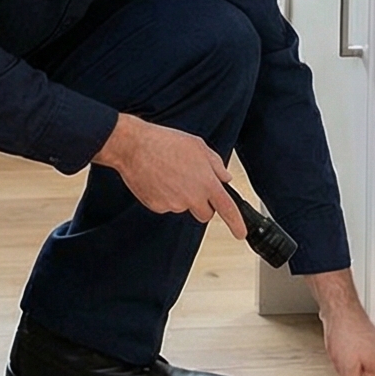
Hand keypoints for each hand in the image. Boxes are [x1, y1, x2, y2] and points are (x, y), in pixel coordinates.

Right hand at [92, 114, 239, 230]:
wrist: (134, 147)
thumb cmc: (164, 142)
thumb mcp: (198, 146)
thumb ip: (216, 164)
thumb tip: (225, 177)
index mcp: (206, 182)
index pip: (227, 209)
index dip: (237, 224)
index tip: (240, 233)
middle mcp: (192, 197)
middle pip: (205, 214)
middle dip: (202, 205)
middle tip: (191, 185)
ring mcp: (174, 204)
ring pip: (183, 207)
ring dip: (180, 196)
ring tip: (169, 173)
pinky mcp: (157, 207)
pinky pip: (166, 205)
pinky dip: (164, 196)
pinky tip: (158, 179)